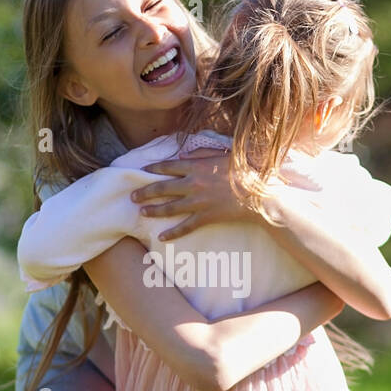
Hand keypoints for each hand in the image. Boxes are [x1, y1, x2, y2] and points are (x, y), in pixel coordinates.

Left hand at [130, 150, 247, 239]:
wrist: (258, 194)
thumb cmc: (244, 170)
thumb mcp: (223, 154)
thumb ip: (200, 153)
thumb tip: (180, 156)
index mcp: (197, 165)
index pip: (168, 166)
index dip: (153, 168)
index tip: (143, 170)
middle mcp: (193, 183)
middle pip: (162, 188)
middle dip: (145, 192)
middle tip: (132, 196)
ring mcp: (198, 202)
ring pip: (169, 207)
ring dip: (153, 210)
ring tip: (141, 212)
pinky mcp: (206, 216)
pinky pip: (185, 226)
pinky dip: (173, 233)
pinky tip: (161, 237)